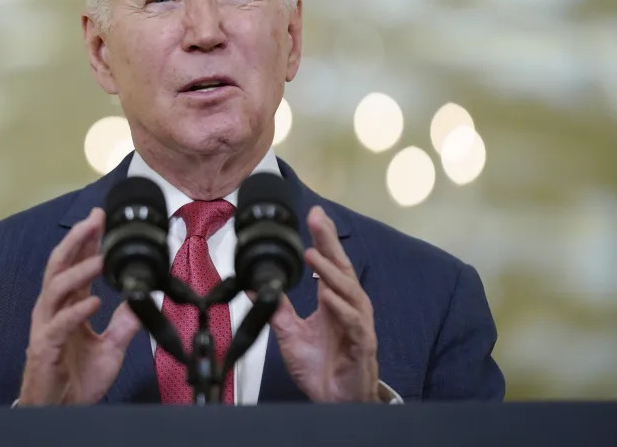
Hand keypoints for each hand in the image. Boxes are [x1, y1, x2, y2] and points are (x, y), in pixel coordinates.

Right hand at [18, 208, 140, 404]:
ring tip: (101, 260)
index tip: (101, 218)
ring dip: (80, 271)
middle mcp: (53, 310)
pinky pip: (59, 324)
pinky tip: (93, 302)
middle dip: (76, 240)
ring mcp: (47, 327)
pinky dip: (76, 311)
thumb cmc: (76, 378)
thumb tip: (144, 301)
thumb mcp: (111, 347)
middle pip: (59, 265)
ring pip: (56, 288)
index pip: (75, 265)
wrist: (62, 410)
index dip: (87, 240)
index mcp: (67, 306)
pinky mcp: (45, 347)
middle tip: (94, 220)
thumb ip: (125, 323)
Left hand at [270, 206, 379, 401]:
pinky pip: (355, 323)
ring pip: (349, 292)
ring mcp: (357, 324)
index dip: (323, 239)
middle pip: (341, 268)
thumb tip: (255, 287)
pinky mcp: (362, 344)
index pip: (329, 264)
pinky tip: (330, 297)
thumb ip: (277, 309)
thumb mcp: (290, 334)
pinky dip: (342, 309)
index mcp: (333, 302)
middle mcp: (348, 307)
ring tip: (314, 255)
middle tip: (318, 218)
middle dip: (330, 242)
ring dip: (331, 273)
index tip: (314, 215)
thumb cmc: (321, 368)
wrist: (334, 401)